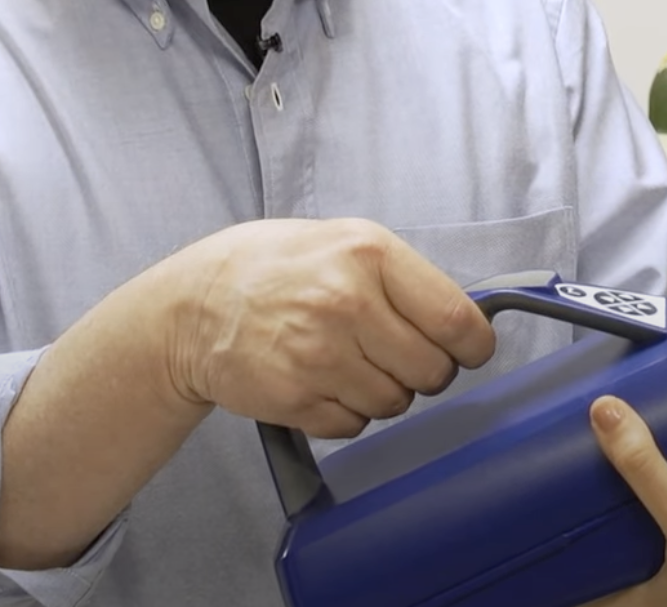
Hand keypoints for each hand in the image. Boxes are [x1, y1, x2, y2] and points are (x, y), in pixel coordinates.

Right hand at [161, 218, 495, 437]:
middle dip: (426, 371)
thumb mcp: (343, 241)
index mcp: (368, 255)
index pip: (455, 318)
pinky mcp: (295, 398)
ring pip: (395, 403)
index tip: (471, 350)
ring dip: (384, 392)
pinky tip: (322, 381)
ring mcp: (320, 356)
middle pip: (433, 371)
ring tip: (349, 362)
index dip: (474, 345)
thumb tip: (462, 321)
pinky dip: (347, 412)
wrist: (192, 306)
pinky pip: (354, 424)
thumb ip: (403, 277)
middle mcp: (347, 304)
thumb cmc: (273, 267)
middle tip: (399, 355)